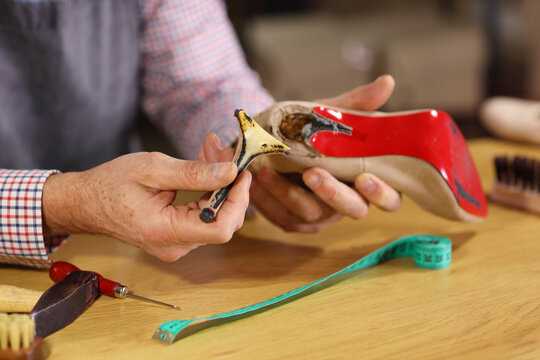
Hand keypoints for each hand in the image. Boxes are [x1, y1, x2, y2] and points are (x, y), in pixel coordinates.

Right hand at [42, 152, 250, 260]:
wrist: (85, 203)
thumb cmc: (111, 184)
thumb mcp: (152, 169)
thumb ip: (194, 173)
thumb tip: (230, 172)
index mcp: (165, 232)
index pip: (220, 228)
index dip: (238, 200)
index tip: (241, 172)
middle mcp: (174, 246)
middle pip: (222, 220)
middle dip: (229, 183)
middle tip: (222, 150)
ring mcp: (176, 244)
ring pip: (215, 216)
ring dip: (219, 183)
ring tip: (210, 150)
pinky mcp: (176, 237)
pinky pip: (203, 215)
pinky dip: (209, 190)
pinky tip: (203, 166)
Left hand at [200, 75, 401, 231]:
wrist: (274, 141)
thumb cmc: (313, 131)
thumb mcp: (332, 115)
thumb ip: (356, 104)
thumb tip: (387, 82)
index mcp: (367, 180)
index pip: (389, 198)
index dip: (381, 193)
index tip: (364, 178)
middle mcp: (348, 202)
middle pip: (352, 211)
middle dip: (332, 194)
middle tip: (311, 173)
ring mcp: (321, 215)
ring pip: (311, 214)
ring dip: (288, 194)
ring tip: (268, 171)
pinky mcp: (294, 221)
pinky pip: (283, 217)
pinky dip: (266, 199)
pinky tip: (255, 179)